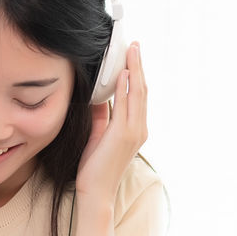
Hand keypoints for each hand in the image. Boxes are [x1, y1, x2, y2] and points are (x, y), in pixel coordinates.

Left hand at [75, 42, 147, 203]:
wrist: (96, 191)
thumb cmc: (94, 166)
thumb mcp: (98, 134)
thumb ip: (101, 115)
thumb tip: (96, 96)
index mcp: (135, 128)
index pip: (138, 95)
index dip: (136, 74)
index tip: (132, 55)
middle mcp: (140, 128)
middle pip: (142, 90)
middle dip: (139, 65)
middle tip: (134, 44)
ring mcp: (134, 131)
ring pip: (137, 93)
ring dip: (134, 69)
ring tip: (131, 50)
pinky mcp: (124, 135)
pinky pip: (126, 105)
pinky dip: (126, 87)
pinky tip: (123, 72)